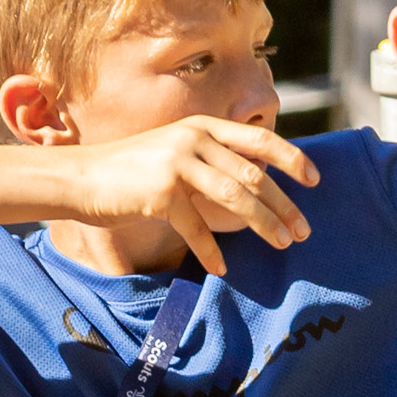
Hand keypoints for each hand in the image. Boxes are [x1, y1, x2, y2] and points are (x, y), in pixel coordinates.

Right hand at [63, 117, 319, 274]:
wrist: (81, 178)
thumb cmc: (135, 170)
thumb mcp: (179, 151)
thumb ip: (215, 158)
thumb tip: (262, 179)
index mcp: (203, 127)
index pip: (260, 139)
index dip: (292, 158)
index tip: (315, 180)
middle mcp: (193, 139)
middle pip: (253, 175)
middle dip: (284, 205)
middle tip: (302, 231)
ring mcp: (175, 164)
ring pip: (235, 196)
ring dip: (263, 224)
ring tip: (282, 244)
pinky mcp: (159, 193)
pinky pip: (196, 227)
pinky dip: (210, 250)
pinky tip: (221, 269)